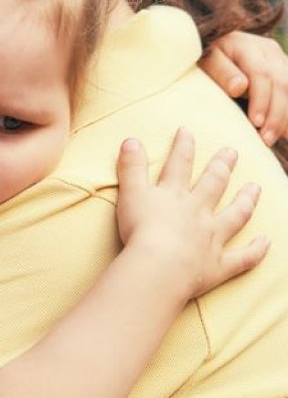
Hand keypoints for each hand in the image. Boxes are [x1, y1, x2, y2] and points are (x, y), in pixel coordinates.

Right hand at [115, 128, 269, 298]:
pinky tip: (266, 242)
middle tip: (232, 152)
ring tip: (255, 187)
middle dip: (222, 166)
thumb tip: (131, 140)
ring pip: (235, 215)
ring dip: (246, 200)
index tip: (187, 131)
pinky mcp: (218, 264)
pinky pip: (243, 257)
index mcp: (175, 195)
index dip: (183, 146)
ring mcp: (212, 238)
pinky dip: (256, 251)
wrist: (159, 266)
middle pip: (213, 184)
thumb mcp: (130, 194)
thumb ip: (131, 167)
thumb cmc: (141, 230)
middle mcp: (198, 212)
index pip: (180, 164)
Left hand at [200, 31, 287, 145]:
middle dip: (276, 114)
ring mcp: (279, 58)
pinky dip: (287, 113)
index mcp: (244, 44)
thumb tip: (240, 87)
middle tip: (266, 139)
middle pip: (282, 83)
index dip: (261, 100)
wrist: (212, 53)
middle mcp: (267, 49)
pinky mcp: (284, 69)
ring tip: (273, 138)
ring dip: (285, 116)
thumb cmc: (204, 60)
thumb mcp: (206, 64)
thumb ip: (222, 73)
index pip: (261, 74)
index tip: (256, 122)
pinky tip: (283, 131)